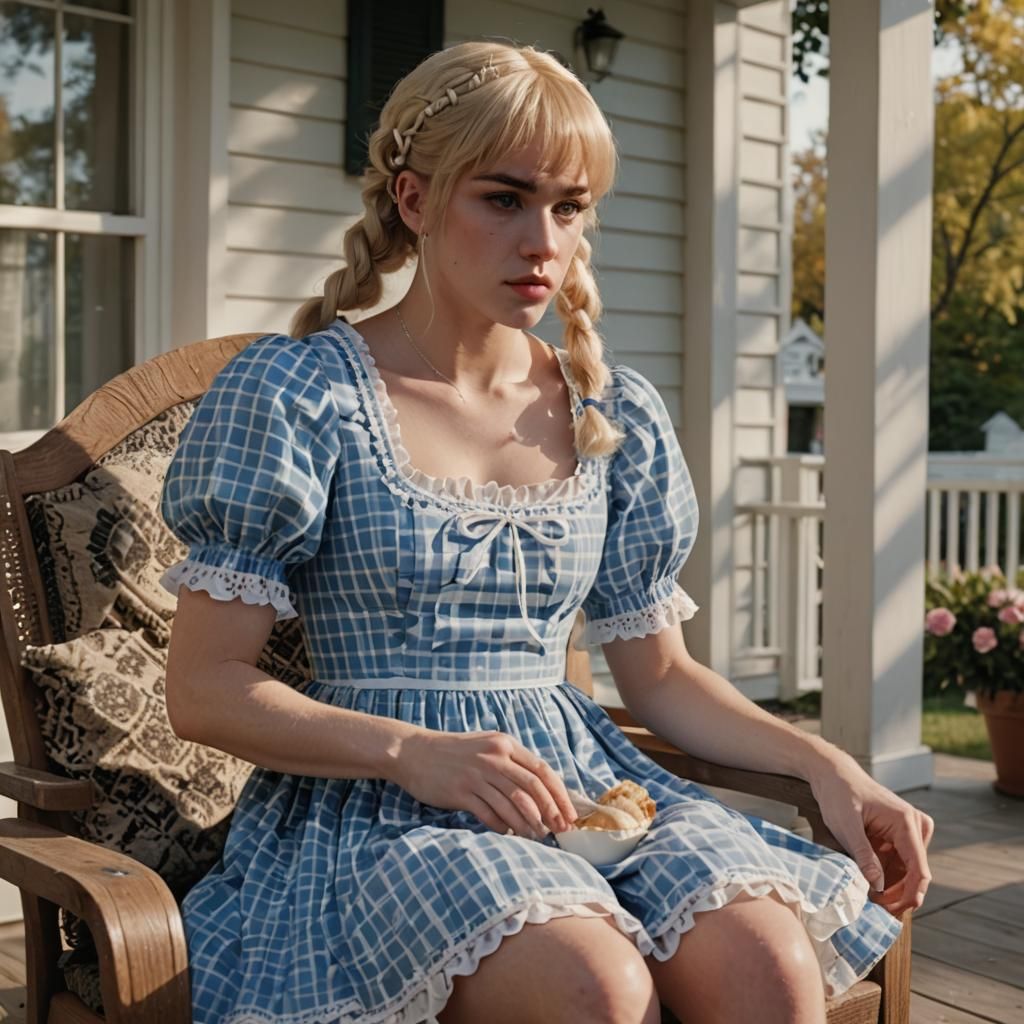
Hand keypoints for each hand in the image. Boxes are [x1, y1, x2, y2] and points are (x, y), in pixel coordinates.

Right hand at [393, 728, 578, 838]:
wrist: (414, 752)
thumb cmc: (454, 753)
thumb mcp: (487, 747)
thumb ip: (511, 764)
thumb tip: (542, 793)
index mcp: (505, 744)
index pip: (542, 770)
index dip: (560, 795)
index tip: (570, 815)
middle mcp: (494, 757)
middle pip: (532, 788)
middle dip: (550, 812)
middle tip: (559, 831)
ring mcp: (477, 774)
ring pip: (513, 803)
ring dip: (529, 824)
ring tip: (537, 837)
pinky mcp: (461, 791)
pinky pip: (489, 814)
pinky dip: (503, 826)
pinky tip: (510, 833)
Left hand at [809, 752, 934, 916]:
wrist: (832, 773)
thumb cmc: (838, 794)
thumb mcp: (845, 826)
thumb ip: (863, 856)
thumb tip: (879, 887)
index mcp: (906, 822)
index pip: (919, 869)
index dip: (910, 895)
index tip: (894, 912)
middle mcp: (914, 825)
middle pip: (915, 873)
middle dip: (898, 894)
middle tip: (876, 909)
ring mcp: (908, 830)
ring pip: (907, 870)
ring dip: (892, 887)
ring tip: (871, 900)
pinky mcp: (898, 834)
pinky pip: (898, 862)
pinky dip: (887, 875)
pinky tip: (871, 884)